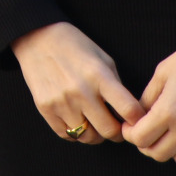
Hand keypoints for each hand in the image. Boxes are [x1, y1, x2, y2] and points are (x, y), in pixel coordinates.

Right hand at [10, 22, 141, 144]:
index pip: (129, 110)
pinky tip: (76, 120)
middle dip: (117, 133)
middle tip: (116, 128)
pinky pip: (67, 135)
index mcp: (99, 76)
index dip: (138, 121)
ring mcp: (61, 102)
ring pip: (87, 137)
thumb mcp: (103, 59)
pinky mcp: (45, 108)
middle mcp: (81, 91)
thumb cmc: (75, 47)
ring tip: (94, 124)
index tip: (137, 122)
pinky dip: (75, 132)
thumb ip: (116, 86)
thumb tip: (128, 114)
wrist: (37, 38)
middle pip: (109, 131)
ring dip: (95, 134)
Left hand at [125, 49, 175, 163]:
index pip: (140, 139)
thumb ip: (147, 98)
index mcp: (168, 111)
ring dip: (169, 149)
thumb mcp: (162, 74)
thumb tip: (137, 116)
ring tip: (167, 134)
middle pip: (157, 154)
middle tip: (146, 133)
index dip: (130, 134)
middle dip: (146, 144)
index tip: (130, 127)